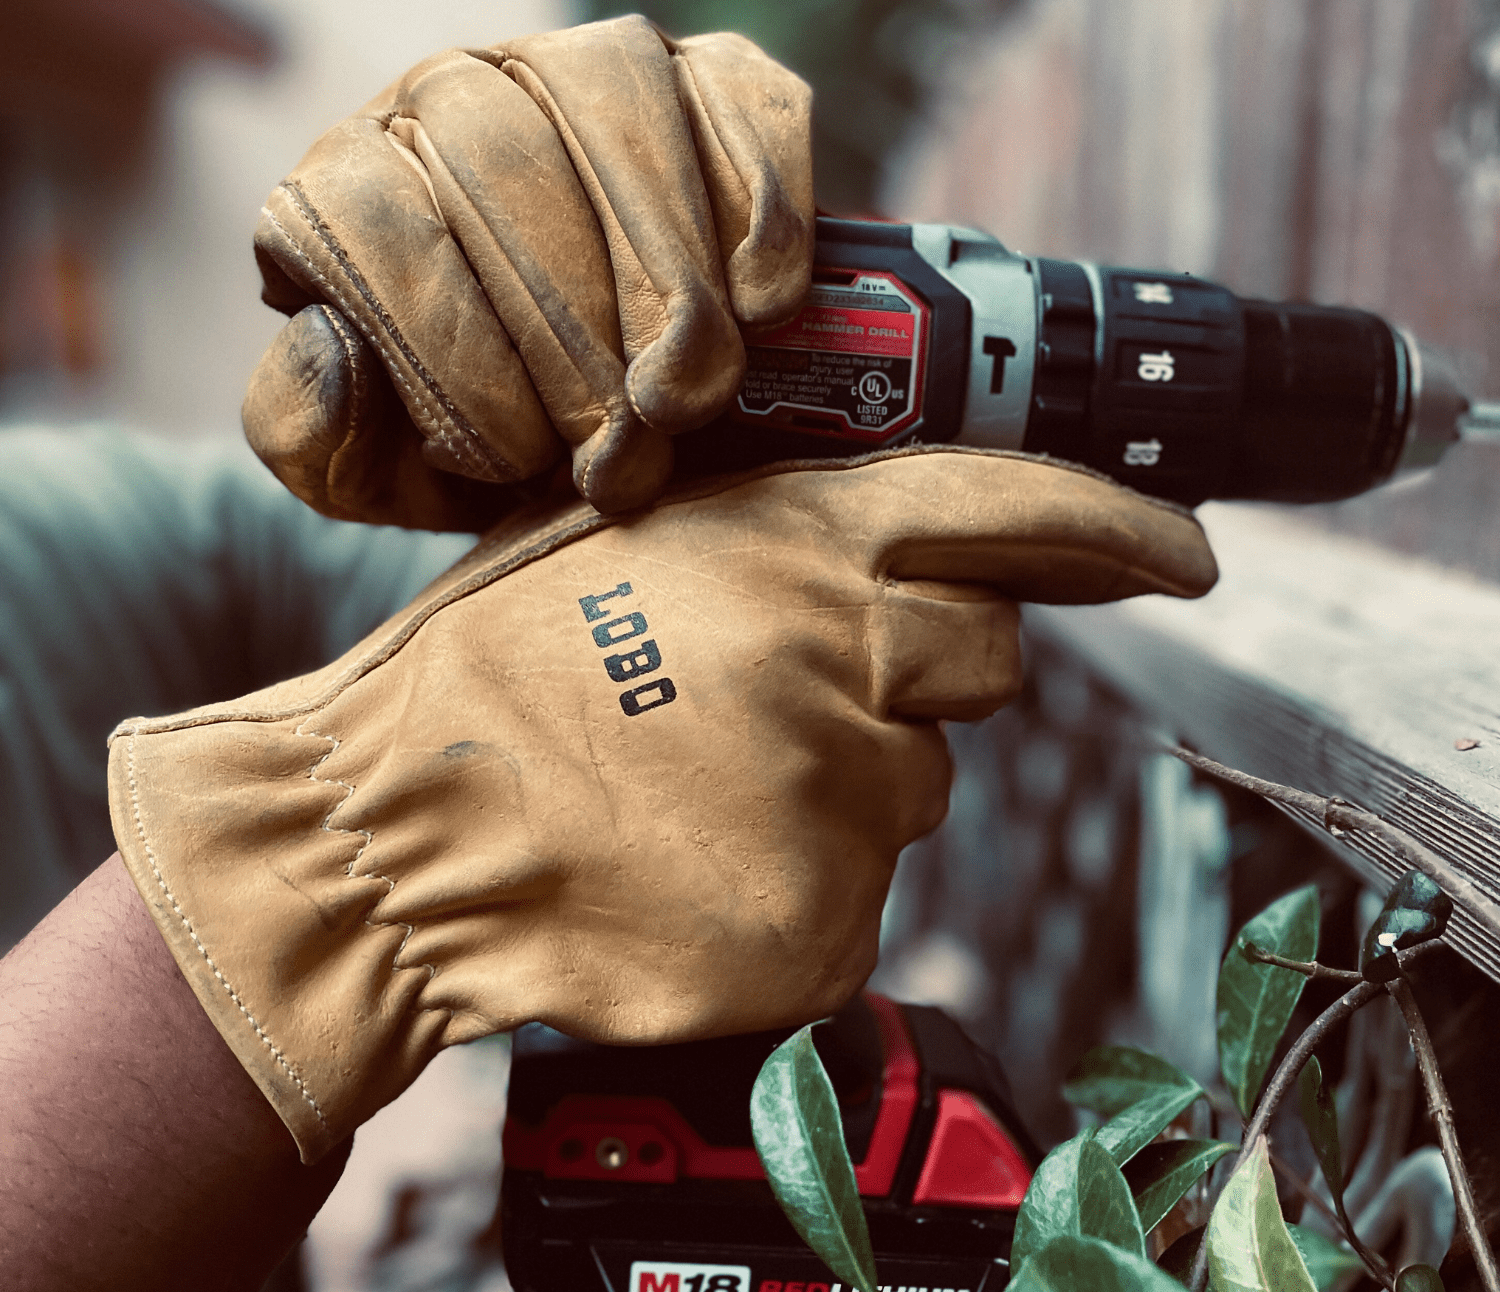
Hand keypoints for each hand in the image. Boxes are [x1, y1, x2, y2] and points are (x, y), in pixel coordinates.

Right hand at [107, 448, 1216, 1161]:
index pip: (1013, 515)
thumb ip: (784, 531)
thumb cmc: (493, 672)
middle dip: (913, 675)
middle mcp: (844, 668)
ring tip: (697, 784)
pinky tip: (692, 862)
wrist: (398, 838)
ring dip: (834, 787)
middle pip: (980, 668)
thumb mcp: (624, 534)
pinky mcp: (819, 932)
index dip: (1114, 531)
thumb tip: (903, 551)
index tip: (1182, 556)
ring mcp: (840, 811)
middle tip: (782, 692)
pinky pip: (856, 898)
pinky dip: (794, 883)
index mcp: (796, 547)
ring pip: (911, 793)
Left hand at [242, 16, 813, 528]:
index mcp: (353, 183)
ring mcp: (586, 71)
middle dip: (572, 339)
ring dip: (665, 282)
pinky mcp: (708, 79)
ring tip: (686, 402)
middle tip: (624, 458)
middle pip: (504, 169)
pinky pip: (738, 106)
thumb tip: (332, 347)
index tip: (517, 468)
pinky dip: (759, 211)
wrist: (605, 425)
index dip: (455, 358)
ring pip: (620, 119)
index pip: (378, 225)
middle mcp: (456, 95)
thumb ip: (314, 431)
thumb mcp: (377, 466)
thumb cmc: (486, 442)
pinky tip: (761, 309)